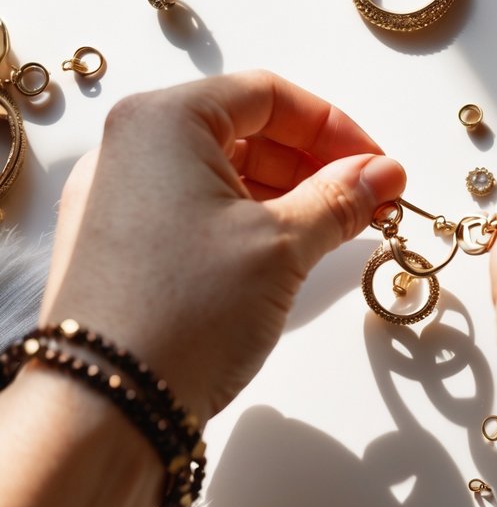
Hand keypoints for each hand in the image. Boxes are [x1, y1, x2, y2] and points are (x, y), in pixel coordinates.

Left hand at [42, 70, 405, 422]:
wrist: (102, 411)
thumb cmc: (185, 312)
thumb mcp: (281, 246)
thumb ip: (339, 199)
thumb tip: (383, 173)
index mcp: (163, 119)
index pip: (268, 95)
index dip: (334, 127)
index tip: (376, 166)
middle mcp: (130, 147)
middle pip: (243, 129)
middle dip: (312, 163)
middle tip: (366, 200)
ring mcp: (115, 197)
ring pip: (218, 172)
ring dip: (284, 194)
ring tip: (334, 230)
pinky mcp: (115, 244)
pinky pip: (192, 209)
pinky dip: (245, 220)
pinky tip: (285, 251)